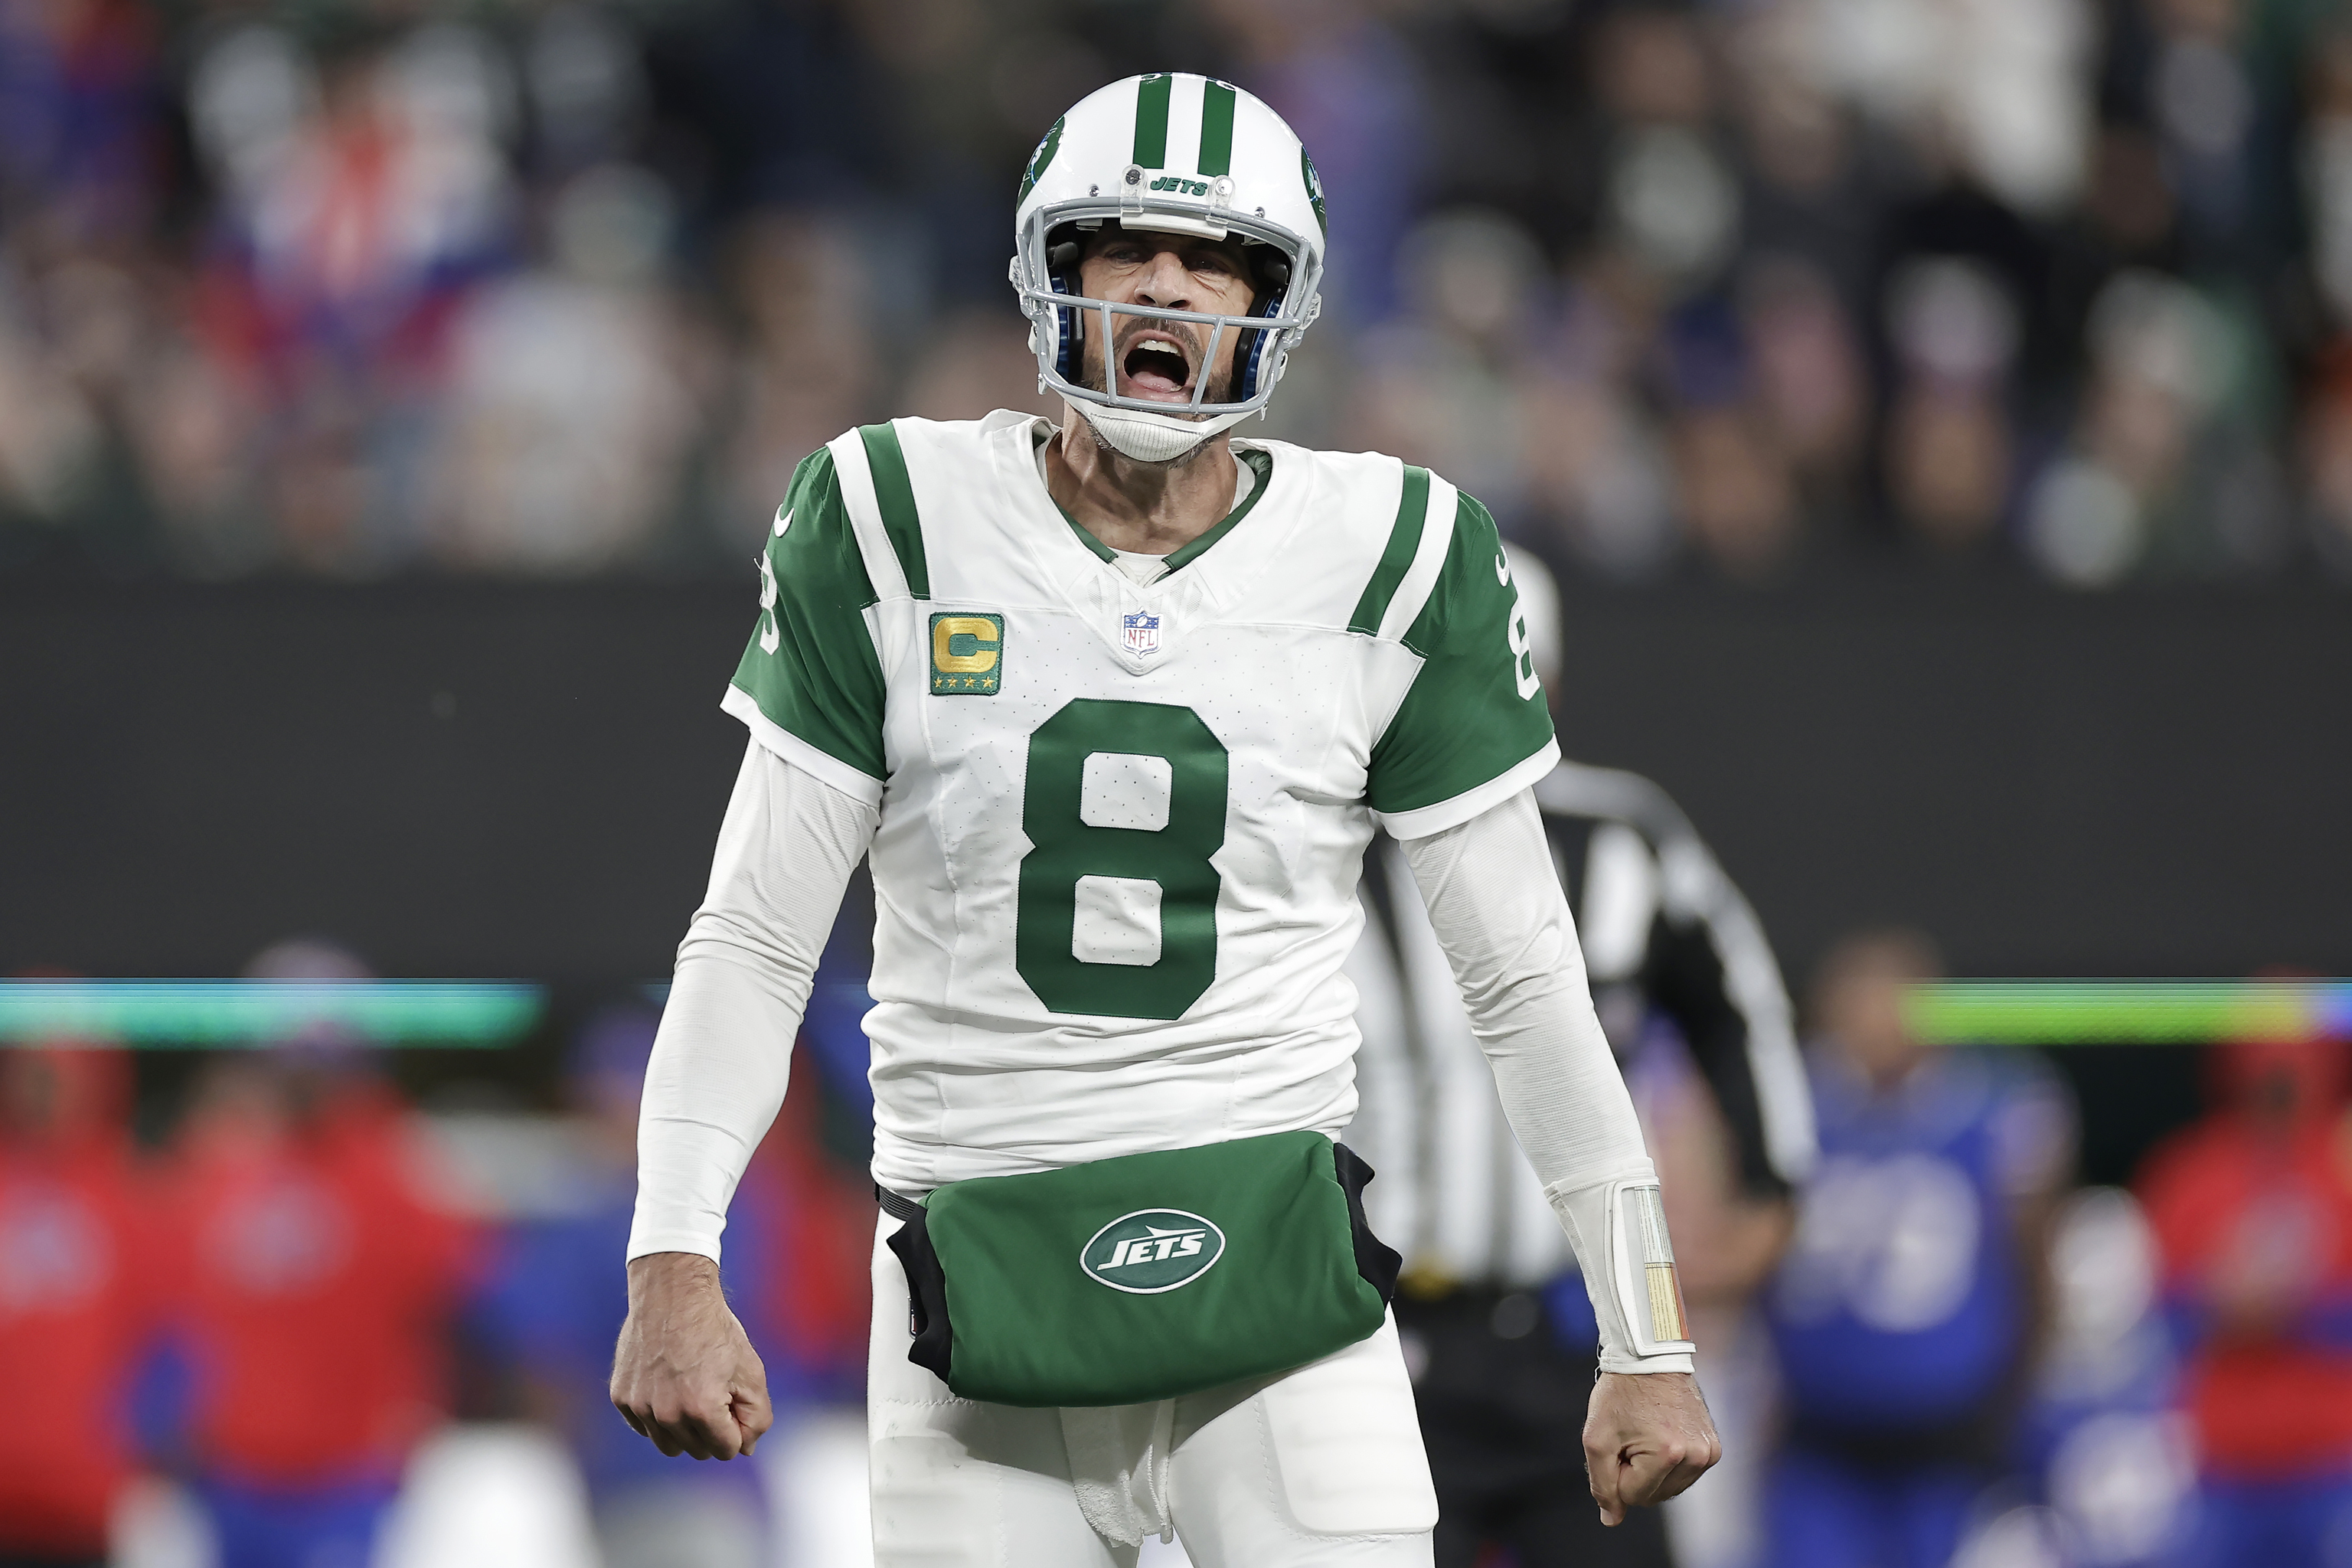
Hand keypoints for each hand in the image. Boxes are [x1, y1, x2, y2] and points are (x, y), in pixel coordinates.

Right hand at [610, 1252, 773, 1459]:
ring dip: (684, 1429)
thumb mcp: (751, 1371)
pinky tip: (668, 1385)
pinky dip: (659, 1416)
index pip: (726, 1450)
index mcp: (702, 1408)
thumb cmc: (716, 1331)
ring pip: (668, 1446)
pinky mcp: (621, 1398)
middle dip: (712, 1429)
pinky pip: (644, 1427)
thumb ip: (757, 1417)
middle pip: (697, 1451)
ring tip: (691, 1391)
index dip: (736, 1427)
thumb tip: (745, 1450)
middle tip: (714, 1390)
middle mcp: (666, 1414)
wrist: (672, 1294)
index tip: (733, 1399)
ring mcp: (640, 1406)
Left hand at [1584, 1370, 1719, 1525]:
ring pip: (1669, 1489)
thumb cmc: (1621, 1393)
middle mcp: (1695, 1456)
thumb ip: (1601, 1483)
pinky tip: (1660, 1436)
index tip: (1616, 1443)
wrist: (1650, 1357)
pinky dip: (1668, 1464)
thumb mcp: (1596, 1437)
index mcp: (1667, 1454)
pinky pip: (1684, 1475)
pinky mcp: (1714, 1448)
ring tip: (1644, 1434)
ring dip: (1651, 1471)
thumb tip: (1611, 1519)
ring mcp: (1708, 1453)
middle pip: (1653, 1497)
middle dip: (1633, 1474)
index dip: (1615, 1473)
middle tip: (1628, 1437)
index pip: (1632, 1496)